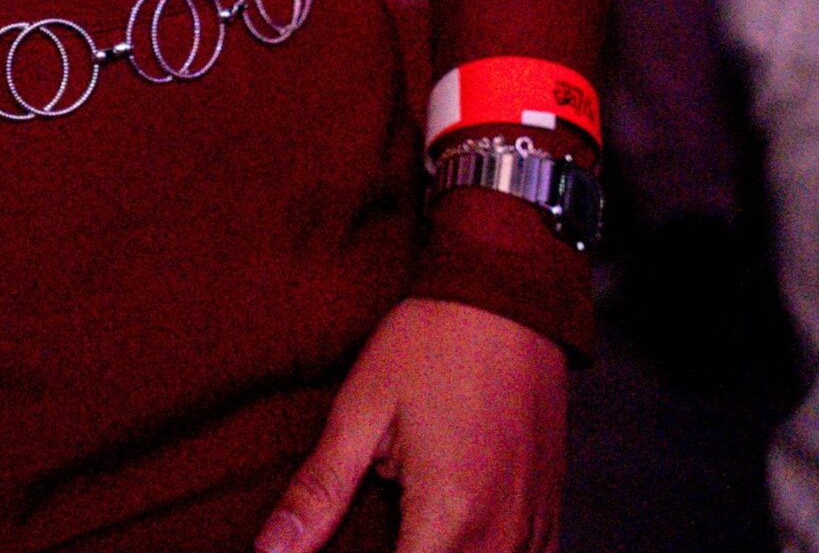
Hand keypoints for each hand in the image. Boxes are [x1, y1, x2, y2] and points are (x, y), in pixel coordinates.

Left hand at [253, 299, 565, 552]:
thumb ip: (319, 491)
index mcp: (449, 517)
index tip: (344, 547)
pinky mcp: (550, 512)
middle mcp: (502, 537)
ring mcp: (534, 528)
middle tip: (375, 526)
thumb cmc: (431, 343)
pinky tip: (454, 537)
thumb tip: (268, 551)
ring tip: (408, 526)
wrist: (507, 291)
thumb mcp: (361, 409)